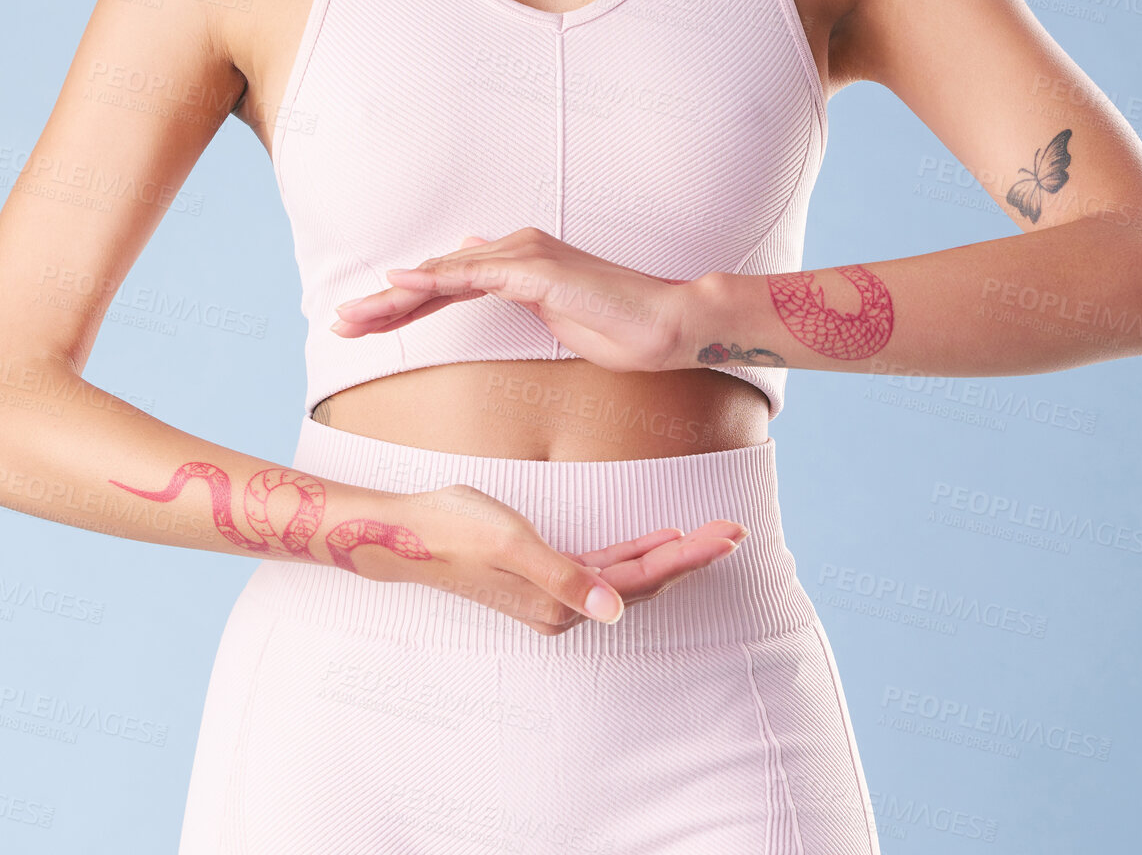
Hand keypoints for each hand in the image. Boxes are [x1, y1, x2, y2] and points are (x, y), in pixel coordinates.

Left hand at [329, 228, 696, 373]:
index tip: (363, 327)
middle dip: (384, 302)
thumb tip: (477, 273)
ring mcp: (526, 258)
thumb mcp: (554, 318)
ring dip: (395, 297)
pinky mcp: (538, 272)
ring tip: (353, 316)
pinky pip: (474, 276)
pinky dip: (434, 279)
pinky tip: (401, 283)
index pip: (446, 286)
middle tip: (339, 323)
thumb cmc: (620, 329)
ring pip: (444, 275)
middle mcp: (516, 253)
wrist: (668, 327)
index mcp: (517, 266)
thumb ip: (515, 299)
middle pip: (435, 277)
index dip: (402, 305)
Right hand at [377, 482, 746, 635]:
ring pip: (631, 574)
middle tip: (736, 530)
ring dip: (673, 553)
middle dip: (693, 555)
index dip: (688, 556)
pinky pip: (607, 567)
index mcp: (562, 602)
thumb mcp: (512, 544)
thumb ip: (565, 577)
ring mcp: (557, 590)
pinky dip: (638, 552)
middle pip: (645, 580)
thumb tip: (616, 612)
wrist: (405, 533)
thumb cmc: (455, 530)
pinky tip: (659, 537)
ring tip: (714, 534)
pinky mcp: (547, 573)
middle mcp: (566, 604)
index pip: (641, 580)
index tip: (726, 536)